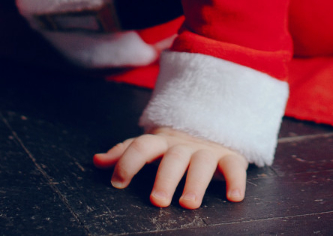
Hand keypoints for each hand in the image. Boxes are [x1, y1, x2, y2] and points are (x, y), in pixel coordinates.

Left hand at [93, 127, 247, 208]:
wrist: (211, 128)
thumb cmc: (172, 147)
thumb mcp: (149, 146)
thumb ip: (125, 153)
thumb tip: (97, 161)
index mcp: (161, 142)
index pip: (142, 146)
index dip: (128, 162)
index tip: (117, 183)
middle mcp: (183, 146)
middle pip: (173, 158)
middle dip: (165, 179)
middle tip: (157, 201)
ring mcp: (207, 151)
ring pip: (202, 163)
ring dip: (195, 183)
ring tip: (188, 203)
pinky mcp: (229, 157)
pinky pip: (234, 167)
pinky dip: (235, 181)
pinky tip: (233, 197)